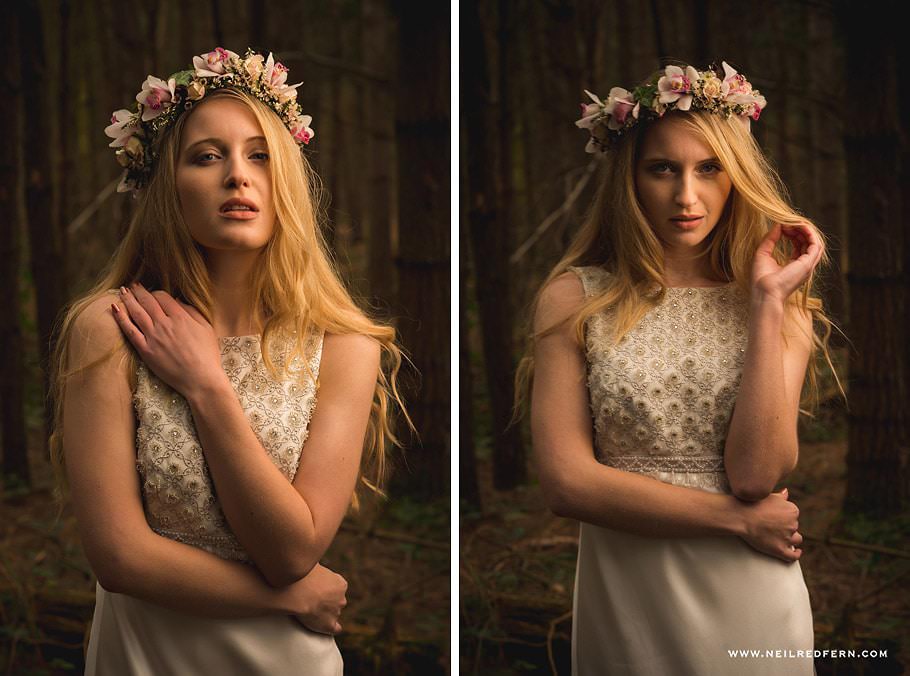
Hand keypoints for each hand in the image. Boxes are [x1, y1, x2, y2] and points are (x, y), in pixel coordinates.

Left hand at [112, 282, 226, 399]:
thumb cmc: (207, 355)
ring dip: (128, 299)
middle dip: (139, 291)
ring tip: (123, 291)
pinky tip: (115, 308)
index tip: (152, 292)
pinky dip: (121, 318)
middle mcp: (164, 324)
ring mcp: (153, 337)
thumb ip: (192, 312)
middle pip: (148, 302)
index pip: (163, 297)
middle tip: (133, 285)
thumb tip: (178, 301)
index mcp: (181, 317)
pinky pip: (129, 331)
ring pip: (136, 312)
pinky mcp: (145, 350)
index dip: (156, 292)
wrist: (201, 379)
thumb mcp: (206, 329)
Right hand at [290, 564, 347, 634]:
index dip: (326, 590)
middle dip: (327, 602)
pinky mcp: (328, 625)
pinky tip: (324, 628)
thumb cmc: (301, 575)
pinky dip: (330, 629)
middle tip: (311, 601)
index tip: (316, 590)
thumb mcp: (312, 563)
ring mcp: (336, 613)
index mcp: (340, 583)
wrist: (295, 592)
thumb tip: (311, 556)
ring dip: (325, 614)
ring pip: (333, 614)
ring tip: (310, 613)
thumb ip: (315, 564)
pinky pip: (334, 629)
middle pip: (336, 601)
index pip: (337, 588)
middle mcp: (342, 598)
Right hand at [737, 488, 802, 562]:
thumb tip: (786, 492)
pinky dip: (796, 554)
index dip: (785, 517)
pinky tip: (797, 551)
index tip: (776, 518)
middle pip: (793, 527)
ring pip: (795, 540)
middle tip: (772, 527)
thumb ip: (780, 496)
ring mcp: (787, 538)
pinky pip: (793, 555)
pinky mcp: (780, 549)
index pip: (793, 515)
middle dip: (786, 527)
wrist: (740, 516)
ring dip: (791, 539)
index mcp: (792, 510)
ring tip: (781, 538)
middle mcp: (792, 524)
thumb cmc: (751, 503)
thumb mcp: (768, 496)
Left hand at [750, 222, 822, 303]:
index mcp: (794, 266)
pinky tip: (799, 226)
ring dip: (805, 230)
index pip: (800, 245)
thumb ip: (770, 239)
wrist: (764, 292)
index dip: (793, 234)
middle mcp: (804, 266)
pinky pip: (815, 244)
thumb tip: (778, 225)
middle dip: (799, 230)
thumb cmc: (761, 278)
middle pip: (808, 242)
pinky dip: (809, 233)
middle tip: (787, 224)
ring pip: (815, 242)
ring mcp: (808, 265)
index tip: (782, 227)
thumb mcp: (763, 253)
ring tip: (793, 223)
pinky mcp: (808, 263)